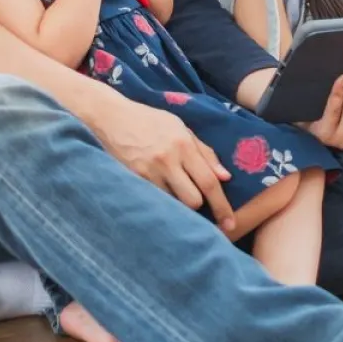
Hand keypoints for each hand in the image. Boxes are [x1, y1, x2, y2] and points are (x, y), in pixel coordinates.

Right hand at [83, 93, 235, 230]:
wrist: (111, 118)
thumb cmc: (151, 121)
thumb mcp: (181, 128)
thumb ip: (205, 153)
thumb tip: (225, 177)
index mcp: (183, 145)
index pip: (209, 182)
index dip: (222, 206)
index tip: (231, 224)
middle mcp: (167, 160)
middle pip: (193, 200)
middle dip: (198, 204)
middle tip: (193, 195)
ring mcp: (147, 172)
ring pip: (173, 204)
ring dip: (178, 203)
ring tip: (173, 190)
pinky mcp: (132, 180)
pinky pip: (155, 201)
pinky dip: (161, 201)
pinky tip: (158, 191)